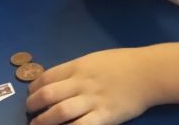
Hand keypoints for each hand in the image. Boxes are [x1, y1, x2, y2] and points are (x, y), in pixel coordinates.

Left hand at [26, 48, 154, 124]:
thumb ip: (78, 70)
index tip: (32, 94)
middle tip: (30, 111)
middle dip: (33, 105)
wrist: (148, 72)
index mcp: (80, 66)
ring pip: (59, 112)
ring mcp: (92, 100)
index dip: (34, 86)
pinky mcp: (104, 116)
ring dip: (43, 122)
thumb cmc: (123, 63)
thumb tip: (58, 82)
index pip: (48, 76)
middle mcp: (82, 82)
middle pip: (49, 94)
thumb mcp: (96, 59)